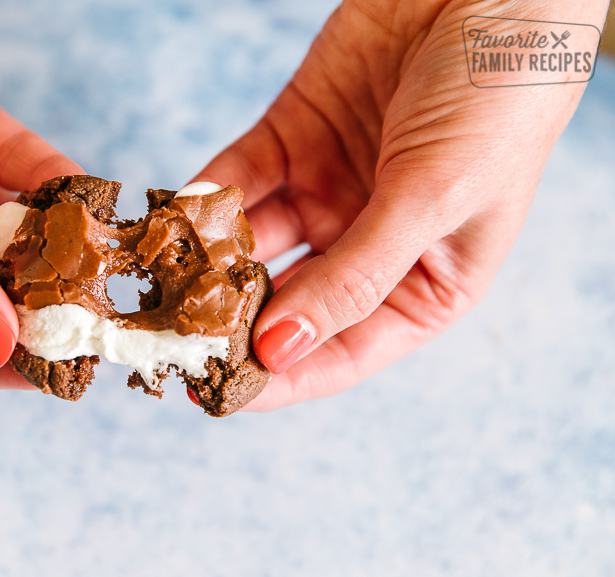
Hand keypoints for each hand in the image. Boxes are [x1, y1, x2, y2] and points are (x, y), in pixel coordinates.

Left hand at [193, 0, 607, 409]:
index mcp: (421, 285)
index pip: (339, 350)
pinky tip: (171, 217)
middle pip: (284, 304)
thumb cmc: (497, 101)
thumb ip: (355, 276)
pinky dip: (205, 199)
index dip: (279, 378)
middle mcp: (366, 248)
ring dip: (204, 264)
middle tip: (170, 340)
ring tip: (158, 285)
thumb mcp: (433, 200)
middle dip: (228, 323)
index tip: (217, 395)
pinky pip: (238, 180)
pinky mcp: (293, 140)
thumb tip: (281, 349)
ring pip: (250, 245)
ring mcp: (326, 193)